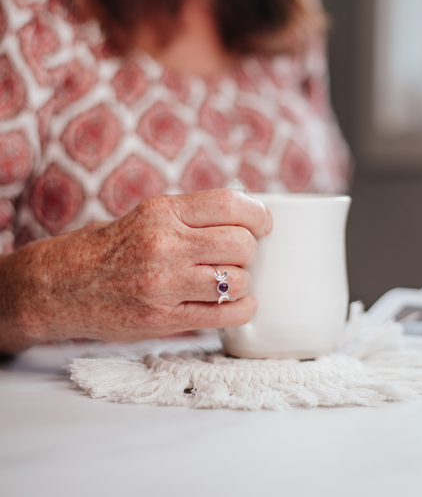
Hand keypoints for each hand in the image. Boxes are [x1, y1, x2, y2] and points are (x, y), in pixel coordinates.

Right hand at [0, 189, 271, 351]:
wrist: (55, 287)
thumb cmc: (104, 249)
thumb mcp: (145, 216)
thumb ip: (191, 217)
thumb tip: (245, 220)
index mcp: (162, 211)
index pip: (230, 204)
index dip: (258, 214)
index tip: (264, 224)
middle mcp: (165, 244)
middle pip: (241, 243)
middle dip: (250, 250)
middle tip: (239, 256)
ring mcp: (164, 284)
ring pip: (237, 279)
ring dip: (244, 281)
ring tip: (231, 281)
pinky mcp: (163, 319)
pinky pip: (226, 315)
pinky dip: (243, 309)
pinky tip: (238, 304)